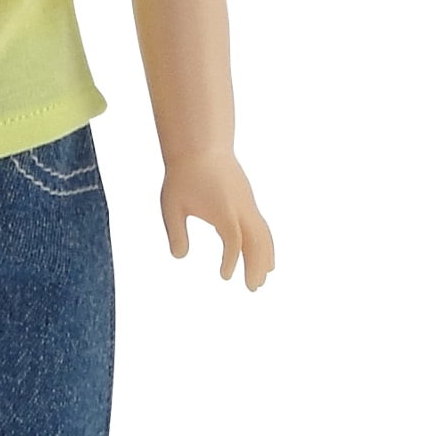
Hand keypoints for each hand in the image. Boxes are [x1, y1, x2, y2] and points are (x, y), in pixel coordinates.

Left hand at [160, 150, 273, 290]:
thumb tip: (179, 256)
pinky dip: (264, 243)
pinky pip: (261, 226)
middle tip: (253, 289)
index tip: (225, 277)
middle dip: (257, 266)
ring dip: (265, 256)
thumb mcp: (171, 205)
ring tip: (263, 278)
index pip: (234, 240)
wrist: (200, 146)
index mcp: (223, 209)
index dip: (231, 260)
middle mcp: (241, 207)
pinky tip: (261, 256)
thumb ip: (175, 232)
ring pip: (263, 233)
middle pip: (257, 240)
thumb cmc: (183, 176)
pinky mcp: (247, 200)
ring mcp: (247, 203)